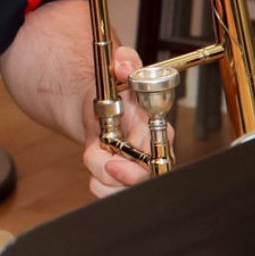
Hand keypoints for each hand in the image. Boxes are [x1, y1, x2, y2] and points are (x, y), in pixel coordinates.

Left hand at [84, 45, 156, 197]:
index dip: (141, 162)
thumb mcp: (118, 71)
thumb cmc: (114, 91)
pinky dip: (101, 187)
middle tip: (105, 166)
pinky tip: (95, 173)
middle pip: (146, 177)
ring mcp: (139, 166)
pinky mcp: (123, 178)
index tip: (115, 162)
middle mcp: (151, 149)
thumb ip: (125, 62)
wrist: (97, 107)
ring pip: (128, 190)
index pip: (159, 150)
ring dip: (107, 184)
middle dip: (122, 179)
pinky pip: (114, 193)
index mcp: (155, 124)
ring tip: (95, 163)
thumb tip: (124, 66)